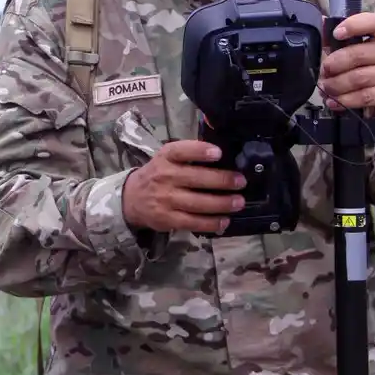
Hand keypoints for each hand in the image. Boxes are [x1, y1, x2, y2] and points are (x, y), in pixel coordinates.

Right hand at [122, 140, 246, 234]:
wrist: (133, 198)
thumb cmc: (159, 174)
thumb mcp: (167, 158)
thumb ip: (189, 155)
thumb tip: (224, 157)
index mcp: (166, 157)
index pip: (181, 151)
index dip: (200, 151)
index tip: (218, 153)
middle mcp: (164, 177)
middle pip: (196, 179)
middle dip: (222, 181)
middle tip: (241, 182)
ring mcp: (165, 199)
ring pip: (198, 203)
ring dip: (222, 203)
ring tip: (238, 202)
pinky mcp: (167, 219)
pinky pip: (193, 222)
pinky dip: (211, 223)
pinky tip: (224, 221)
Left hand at [319, 12, 374, 119]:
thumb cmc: (372, 69)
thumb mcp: (358, 51)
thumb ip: (340, 41)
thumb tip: (321, 22)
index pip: (374, 22)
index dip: (354, 25)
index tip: (336, 33)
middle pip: (357, 55)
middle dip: (333, 65)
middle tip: (323, 73)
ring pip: (357, 78)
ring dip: (336, 85)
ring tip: (326, 88)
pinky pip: (364, 96)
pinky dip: (344, 100)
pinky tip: (334, 101)